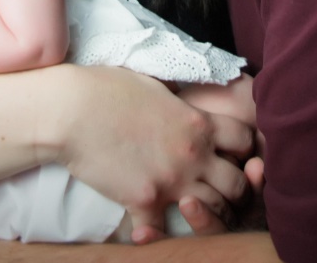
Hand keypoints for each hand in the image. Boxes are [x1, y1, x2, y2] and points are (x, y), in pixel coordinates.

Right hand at [54, 66, 254, 238]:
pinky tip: (149, 227)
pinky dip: (159, 232)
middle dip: (234, 188)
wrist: (71, 110)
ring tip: (191, 208)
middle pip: (238, 184)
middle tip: (218, 190)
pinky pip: (164, 231)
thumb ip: (177, 97)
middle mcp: (193, 154)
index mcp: (198, 123)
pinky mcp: (144, 201)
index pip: (245, 139)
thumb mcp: (154, 83)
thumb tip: (182, 94)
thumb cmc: (107, 88)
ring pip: (214, 211)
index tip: (228, 153)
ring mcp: (172, 181)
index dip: (242, 148)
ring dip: (206, 212)